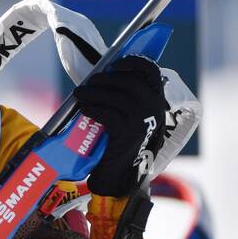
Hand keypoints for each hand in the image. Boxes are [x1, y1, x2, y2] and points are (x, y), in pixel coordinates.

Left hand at [74, 56, 167, 196]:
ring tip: (79, 95)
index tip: (115, 64)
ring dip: (93, 92)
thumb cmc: (121, 144)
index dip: (132, 63)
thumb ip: (126, 99)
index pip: (151, 72)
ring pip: (114, 96)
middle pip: (128, 81)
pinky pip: (106, 112)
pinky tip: (84, 108)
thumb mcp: (131, 118)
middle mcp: (154, 108)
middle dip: (105, 79)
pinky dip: (92, 107)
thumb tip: (103, 77)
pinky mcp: (127, 132)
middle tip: (89, 83)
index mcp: (157, 102)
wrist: (121, 175)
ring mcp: (142, 120)